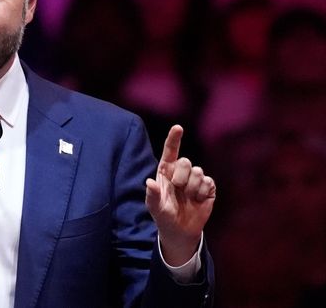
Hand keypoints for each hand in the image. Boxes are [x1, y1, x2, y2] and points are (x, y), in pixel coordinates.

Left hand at [145, 125, 215, 265]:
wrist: (180, 230)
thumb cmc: (164, 216)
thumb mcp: (155, 207)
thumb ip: (152, 195)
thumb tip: (149, 182)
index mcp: (166, 171)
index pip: (170, 151)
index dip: (174, 138)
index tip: (178, 127)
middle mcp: (180, 172)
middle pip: (185, 161)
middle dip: (181, 176)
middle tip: (178, 189)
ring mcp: (195, 179)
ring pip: (198, 171)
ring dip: (192, 187)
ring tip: (187, 197)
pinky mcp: (208, 187)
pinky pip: (208, 182)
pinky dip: (202, 192)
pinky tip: (197, 200)